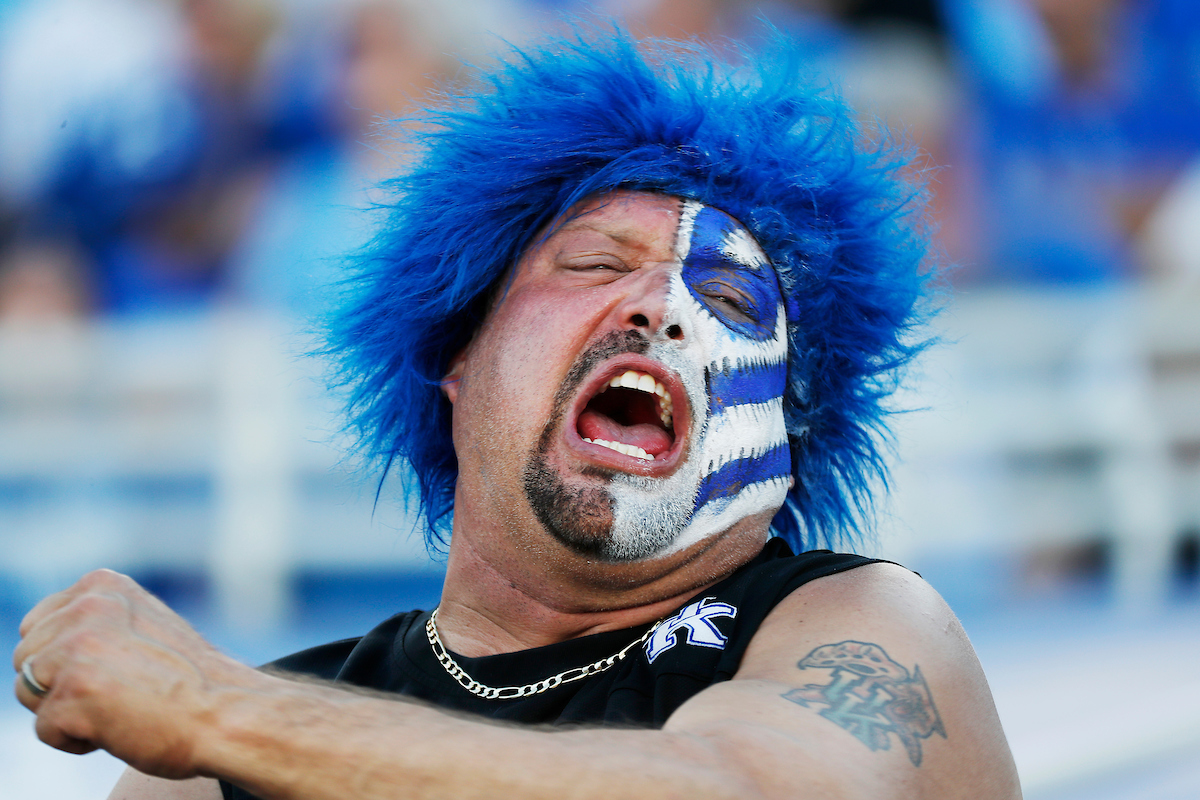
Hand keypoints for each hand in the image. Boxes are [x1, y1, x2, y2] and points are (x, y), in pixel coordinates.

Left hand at [12, 569, 251, 778]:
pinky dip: (75, 740)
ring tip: (117, 709)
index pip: (38, 624)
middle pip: (25, 658)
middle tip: (116, 692)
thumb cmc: (191, 681)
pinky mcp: (73, 692)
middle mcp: (86, 607)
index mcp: (103, 585)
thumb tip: (38, 645)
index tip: (110, 668)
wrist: (227, 713)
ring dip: (65, 711)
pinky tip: (117, 728)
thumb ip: (96, 622)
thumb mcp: (142, 625)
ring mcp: (77, 648)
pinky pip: (45, 730)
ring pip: (27, 693)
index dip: (65, 657)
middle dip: (58, 683)